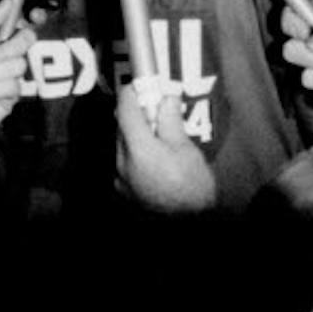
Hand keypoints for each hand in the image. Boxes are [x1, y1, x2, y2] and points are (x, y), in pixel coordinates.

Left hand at [114, 81, 215, 213]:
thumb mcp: (185, 149)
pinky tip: (153, 158)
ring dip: (135, 136)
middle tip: (154, 109)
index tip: (139, 86)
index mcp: (138, 149)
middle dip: (136, 115)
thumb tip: (165, 98)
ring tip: (157, 136)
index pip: (125, 111)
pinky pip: (124, 163)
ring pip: (122, 146)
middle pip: (122, 128)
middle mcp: (122, 163)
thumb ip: (169, 121)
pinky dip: (134, 155)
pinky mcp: (123, 191)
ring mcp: (120, 178)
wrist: (188, 224)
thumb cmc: (192, 187)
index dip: (131, 94)